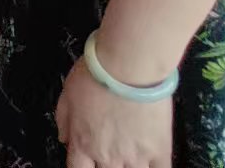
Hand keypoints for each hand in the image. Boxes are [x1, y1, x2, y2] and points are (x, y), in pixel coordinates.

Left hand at [56, 59, 172, 167]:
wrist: (129, 67)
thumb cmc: (94, 76)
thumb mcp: (66, 95)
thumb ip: (64, 121)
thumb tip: (65, 140)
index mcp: (83, 144)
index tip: (87, 162)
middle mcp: (108, 157)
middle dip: (106, 165)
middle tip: (111, 151)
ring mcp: (136, 157)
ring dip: (129, 166)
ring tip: (129, 154)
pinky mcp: (160, 151)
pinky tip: (152, 162)